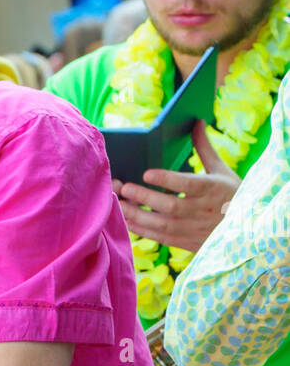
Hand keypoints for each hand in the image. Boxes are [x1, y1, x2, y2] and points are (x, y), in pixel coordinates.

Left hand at [111, 121, 238, 252]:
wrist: (247, 230)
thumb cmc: (232, 194)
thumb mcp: (222, 171)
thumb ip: (204, 148)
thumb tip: (196, 122)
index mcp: (213, 189)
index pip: (188, 184)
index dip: (167, 180)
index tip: (147, 173)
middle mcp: (204, 211)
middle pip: (171, 206)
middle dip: (144, 197)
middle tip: (123, 187)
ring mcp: (195, 229)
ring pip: (162, 225)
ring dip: (137, 215)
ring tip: (118, 203)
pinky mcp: (188, 243)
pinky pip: (161, 238)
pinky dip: (141, 230)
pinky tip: (126, 219)